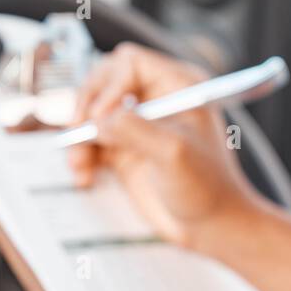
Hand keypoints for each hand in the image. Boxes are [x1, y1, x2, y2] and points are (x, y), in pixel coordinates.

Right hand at [66, 43, 265, 250]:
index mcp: (178, 86)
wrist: (212, 227)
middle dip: (87, 106)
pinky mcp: (125, 149)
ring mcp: (139, 124)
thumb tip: (98, 119)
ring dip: (79, 136)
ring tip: (80, 165)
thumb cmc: (208, 187)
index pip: (130, 62)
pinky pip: (91, 141)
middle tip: (79, 131)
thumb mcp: (174, 153)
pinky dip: (81, 155)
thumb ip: (135, 129)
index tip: (102, 115)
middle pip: (104, 80)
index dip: (110, 83)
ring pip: (93, 112)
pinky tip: (85, 176)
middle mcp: (156, 98)